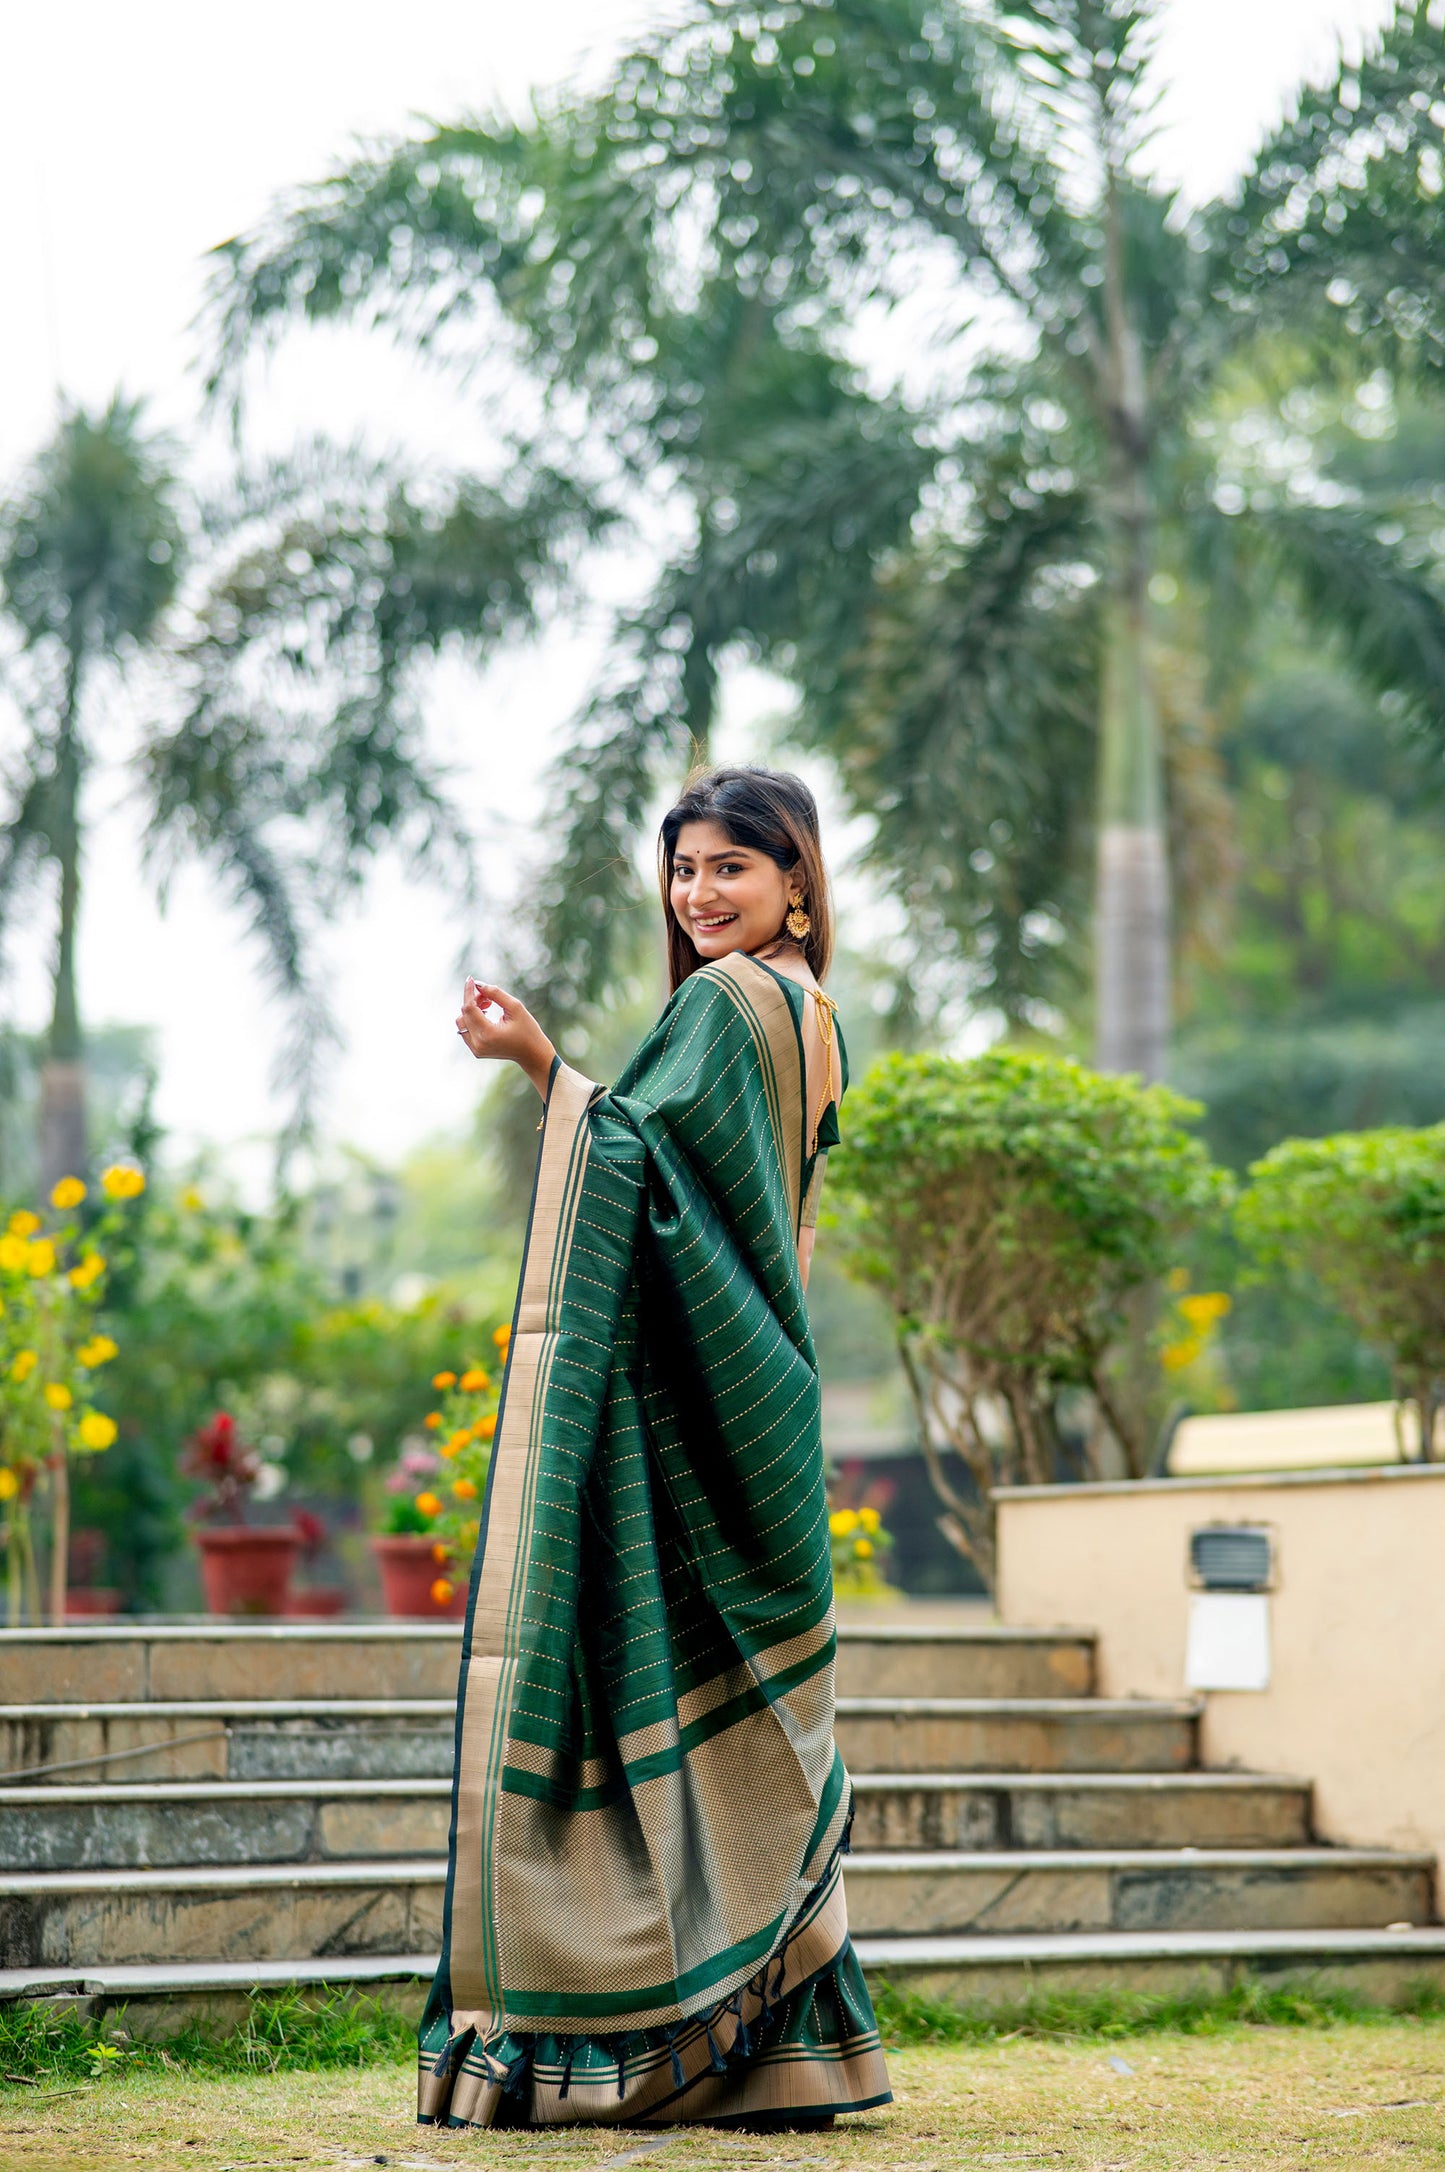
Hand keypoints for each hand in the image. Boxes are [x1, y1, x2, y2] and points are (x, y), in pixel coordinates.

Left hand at [455, 979, 556, 1097]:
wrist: (532, 1054)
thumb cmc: (528, 1030)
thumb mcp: (515, 1008)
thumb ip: (495, 993)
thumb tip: (478, 984)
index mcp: (488, 1034)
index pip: (469, 1008)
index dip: (469, 992)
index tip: (471, 979)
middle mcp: (478, 1044)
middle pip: (464, 1014)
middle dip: (473, 1000)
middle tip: (488, 995)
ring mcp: (476, 1049)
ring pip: (462, 1022)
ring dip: (472, 1010)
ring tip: (488, 1005)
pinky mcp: (476, 1050)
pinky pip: (465, 1030)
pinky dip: (472, 1019)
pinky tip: (486, 1014)